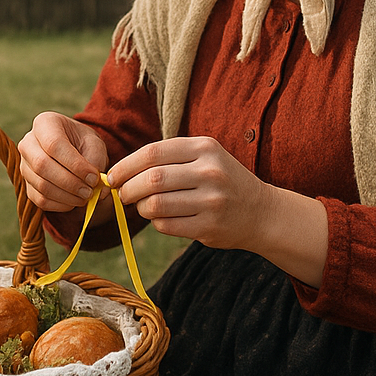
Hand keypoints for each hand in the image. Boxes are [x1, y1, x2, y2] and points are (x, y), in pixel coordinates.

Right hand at [18, 112, 109, 212]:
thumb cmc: (84, 143)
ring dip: (68, 196)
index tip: (94, 177)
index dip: (75, 164)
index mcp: (44, 123)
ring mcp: (25, 165)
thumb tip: (98, 189)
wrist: (75, 150)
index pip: (54, 144)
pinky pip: (41, 200)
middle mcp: (28, 143)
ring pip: (41, 185)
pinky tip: (75, 201)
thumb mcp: (94, 144)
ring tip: (86, 196)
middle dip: (70, 182)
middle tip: (90, 191)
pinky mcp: (27, 185)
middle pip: (42, 165)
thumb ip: (96, 162)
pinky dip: (61, 205)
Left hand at [109, 136, 329, 284]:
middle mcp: (209, 172)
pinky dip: (157, 223)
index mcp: (204, 148)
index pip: (152, 153)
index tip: (113, 175)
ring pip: (155, 205)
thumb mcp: (204, 157)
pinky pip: (166, 225)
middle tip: (123, 195)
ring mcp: (211, 201)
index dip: (126, 165)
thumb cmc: (222, 181)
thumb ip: (167, 159)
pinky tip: (164, 218)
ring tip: (144, 206)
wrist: (262, 212)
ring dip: (141, 208)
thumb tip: (120, 173)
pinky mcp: (209, 227)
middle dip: (128, 189)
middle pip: (151, 180)